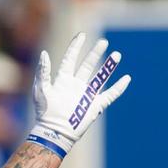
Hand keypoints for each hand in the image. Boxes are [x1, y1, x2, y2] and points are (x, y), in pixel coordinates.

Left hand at [27, 32, 130, 156]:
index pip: (70, 59)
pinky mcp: (95, 106)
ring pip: (100, 77)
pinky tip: (126, 78)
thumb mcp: (41, 90)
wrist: (54, 132)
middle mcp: (75, 85)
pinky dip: (118, 88)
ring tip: (117, 55)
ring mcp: (86, 95)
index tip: (82, 35)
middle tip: (104, 42)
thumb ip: (43, 72)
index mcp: (62, 80)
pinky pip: (109, 95)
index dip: (76, 47)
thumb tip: (44, 53)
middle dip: (95, 53)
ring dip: (108, 67)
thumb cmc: (45, 112)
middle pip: (88, 65)